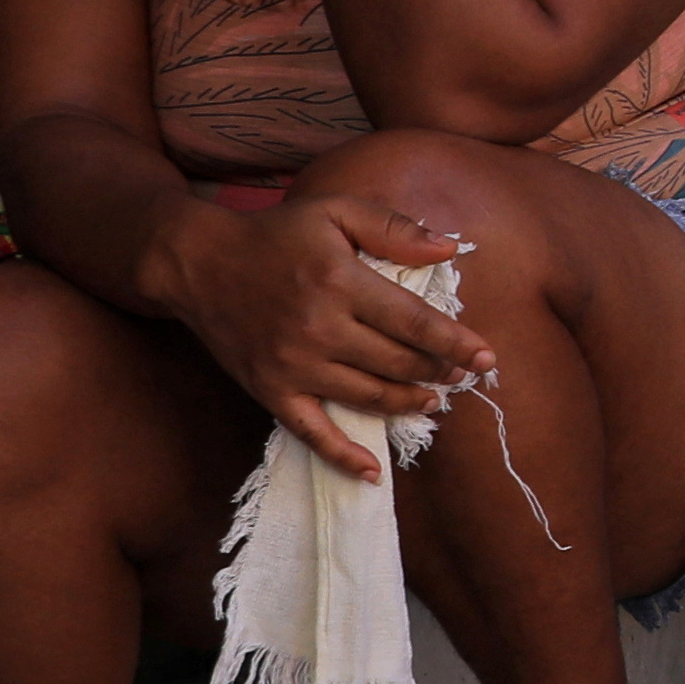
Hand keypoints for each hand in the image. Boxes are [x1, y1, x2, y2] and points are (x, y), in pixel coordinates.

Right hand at [173, 199, 490, 475]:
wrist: (197, 262)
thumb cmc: (274, 233)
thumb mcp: (335, 211)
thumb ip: (394, 228)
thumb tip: (450, 248)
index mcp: (342, 283)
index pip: (416, 323)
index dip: (457, 343)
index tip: (486, 357)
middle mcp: (321, 329)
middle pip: (398, 363)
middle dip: (439, 372)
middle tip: (461, 375)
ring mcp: (294, 365)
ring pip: (368, 397)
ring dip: (408, 403)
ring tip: (432, 399)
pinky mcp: (271, 390)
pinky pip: (312, 432)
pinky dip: (344, 456)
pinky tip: (373, 472)